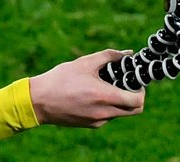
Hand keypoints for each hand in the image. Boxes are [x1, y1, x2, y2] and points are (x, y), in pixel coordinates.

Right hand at [29, 49, 145, 127]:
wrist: (38, 101)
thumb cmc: (61, 79)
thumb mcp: (84, 63)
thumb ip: (109, 56)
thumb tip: (127, 54)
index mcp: (104, 96)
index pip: (138, 101)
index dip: (141, 91)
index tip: (135, 81)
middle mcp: (104, 112)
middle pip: (134, 110)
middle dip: (135, 98)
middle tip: (126, 85)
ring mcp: (97, 121)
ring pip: (120, 113)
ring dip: (120, 102)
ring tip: (105, 87)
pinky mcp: (90, 124)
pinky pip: (107, 116)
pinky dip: (107, 107)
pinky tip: (92, 96)